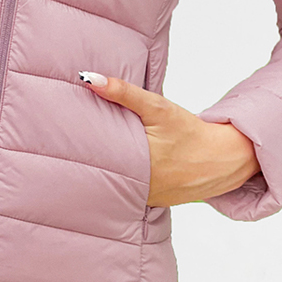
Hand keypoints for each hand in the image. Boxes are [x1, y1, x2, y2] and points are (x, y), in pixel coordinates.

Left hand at [78, 72, 261, 205]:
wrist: (223, 158)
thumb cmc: (190, 131)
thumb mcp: (158, 108)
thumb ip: (123, 93)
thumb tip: (88, 79)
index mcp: (138, 163)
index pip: (95, 156)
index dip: (75, 147)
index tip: (57, 136)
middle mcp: (140, 186)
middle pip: (101, 172)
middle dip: (84, 161)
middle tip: (61, 145)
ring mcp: (146, 198)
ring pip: (115, 185)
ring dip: (102, 173)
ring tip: (78, 158)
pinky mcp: (153, 202)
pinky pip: (130, 192)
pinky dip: (121, 181)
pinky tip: (111, 170)